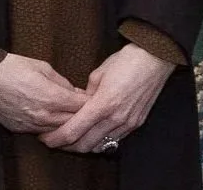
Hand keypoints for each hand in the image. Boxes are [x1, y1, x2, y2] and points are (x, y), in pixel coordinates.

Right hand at [0, 53, 88, 133]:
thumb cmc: (12, 68)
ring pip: (56, 131)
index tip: (96, 96)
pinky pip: (40, 132)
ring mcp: (29, 125)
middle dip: (81, 115)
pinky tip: (54, 118)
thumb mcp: (43, 67)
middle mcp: (41, 115)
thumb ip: (61, 82)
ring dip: (66, 123)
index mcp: (50, 97)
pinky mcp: (18, 129)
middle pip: (71, 122)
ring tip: (72, 114)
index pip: (80, 106)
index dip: (90, 101)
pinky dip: (50, 127)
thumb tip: (73, 91)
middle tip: (88, 107)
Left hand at [39, 43, 173, 153]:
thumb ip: (86, 93)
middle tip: (56, 138)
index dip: (55, 139)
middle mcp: (115, 118)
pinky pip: (114, 140)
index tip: (45, 137)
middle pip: (83, 145)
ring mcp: (127, 123)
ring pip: (98, 146)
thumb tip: (79, 104)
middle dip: (66, 145)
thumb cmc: (128, 59)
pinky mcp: (136, 123)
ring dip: (84, 144)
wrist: (157, 57)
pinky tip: (95, 132)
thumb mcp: (99, 72)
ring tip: (75, 136)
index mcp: (103, 103)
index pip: (72, 132)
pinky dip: (101, 140)